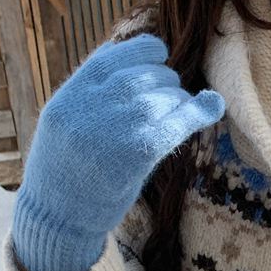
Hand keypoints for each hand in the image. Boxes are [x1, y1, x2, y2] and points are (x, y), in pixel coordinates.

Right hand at [12, 31, 224, 270]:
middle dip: (165, 81)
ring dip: (179, 100)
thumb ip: (94, 99)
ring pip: (161, 96)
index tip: (159, 57)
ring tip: (180, 114)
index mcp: (70, 96)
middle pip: (142, 75)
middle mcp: (90, 106)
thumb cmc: (66, 176)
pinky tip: (213, 106)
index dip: (144, 52)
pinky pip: (175, 122)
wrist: (56, 218)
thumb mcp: (65, 126)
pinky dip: (199, 112)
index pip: (113, 56)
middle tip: (172, 98)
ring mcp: (113, 128)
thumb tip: (142, 71)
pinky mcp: (136, 152)